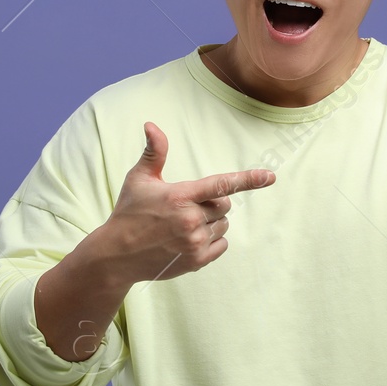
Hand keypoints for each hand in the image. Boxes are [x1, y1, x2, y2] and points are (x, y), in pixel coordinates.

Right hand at [103, 122, 274, 283]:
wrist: (117, 255)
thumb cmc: (129, 212)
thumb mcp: (139, 179)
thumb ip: (154, 152)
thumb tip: (151, 125)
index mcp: (179, 196)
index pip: (220, 184)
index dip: (248, 179)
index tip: (270, 177)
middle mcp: (190, 220)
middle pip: (224, 204)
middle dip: (213, 202)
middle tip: (188, 206)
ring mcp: (194, 242)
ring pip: (223, 225)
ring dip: (212, 222)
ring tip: (184, 224)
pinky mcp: (196, 261)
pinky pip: (222, 245)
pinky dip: (212, 241)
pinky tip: (189, 239)